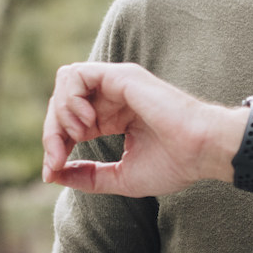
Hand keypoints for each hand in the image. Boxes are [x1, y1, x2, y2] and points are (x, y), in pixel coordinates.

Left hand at [41, 62, 237, 196]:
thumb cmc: (174, 164)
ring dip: (60, 114)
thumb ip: (88, 176)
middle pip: (62, 103)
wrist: (201, 152)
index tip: (52, 173)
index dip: (55, 146)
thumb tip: (54, 175)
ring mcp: (117, 84)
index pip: (70, 123)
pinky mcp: (121, 76)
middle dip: (52, 134)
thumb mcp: (120, 177)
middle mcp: (114, 97)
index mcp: (115, 117)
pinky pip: (76, 75)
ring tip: (79, 136)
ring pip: (66, 83)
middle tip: (57, 160)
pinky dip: (70, 99)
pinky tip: (87, 123)